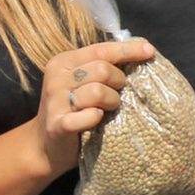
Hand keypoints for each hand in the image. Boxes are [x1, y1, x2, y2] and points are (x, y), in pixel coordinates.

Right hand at [33, 39, 154, 174]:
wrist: (46, 145)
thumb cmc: (74, 109)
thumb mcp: (84, 81)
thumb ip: (103, 66)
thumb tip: (143, 49)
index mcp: (63, 62)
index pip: (101, 50)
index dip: (127, 50)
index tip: (149, 52)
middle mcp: (56, 78)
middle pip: (103, 70)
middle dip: (119, 82)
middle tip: (117, 94)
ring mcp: (55, 101)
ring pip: (98, 91)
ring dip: (112, 101)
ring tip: (108, 109)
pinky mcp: (58, 124)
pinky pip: (89, 115)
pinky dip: (97, 117)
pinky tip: (96, 119)